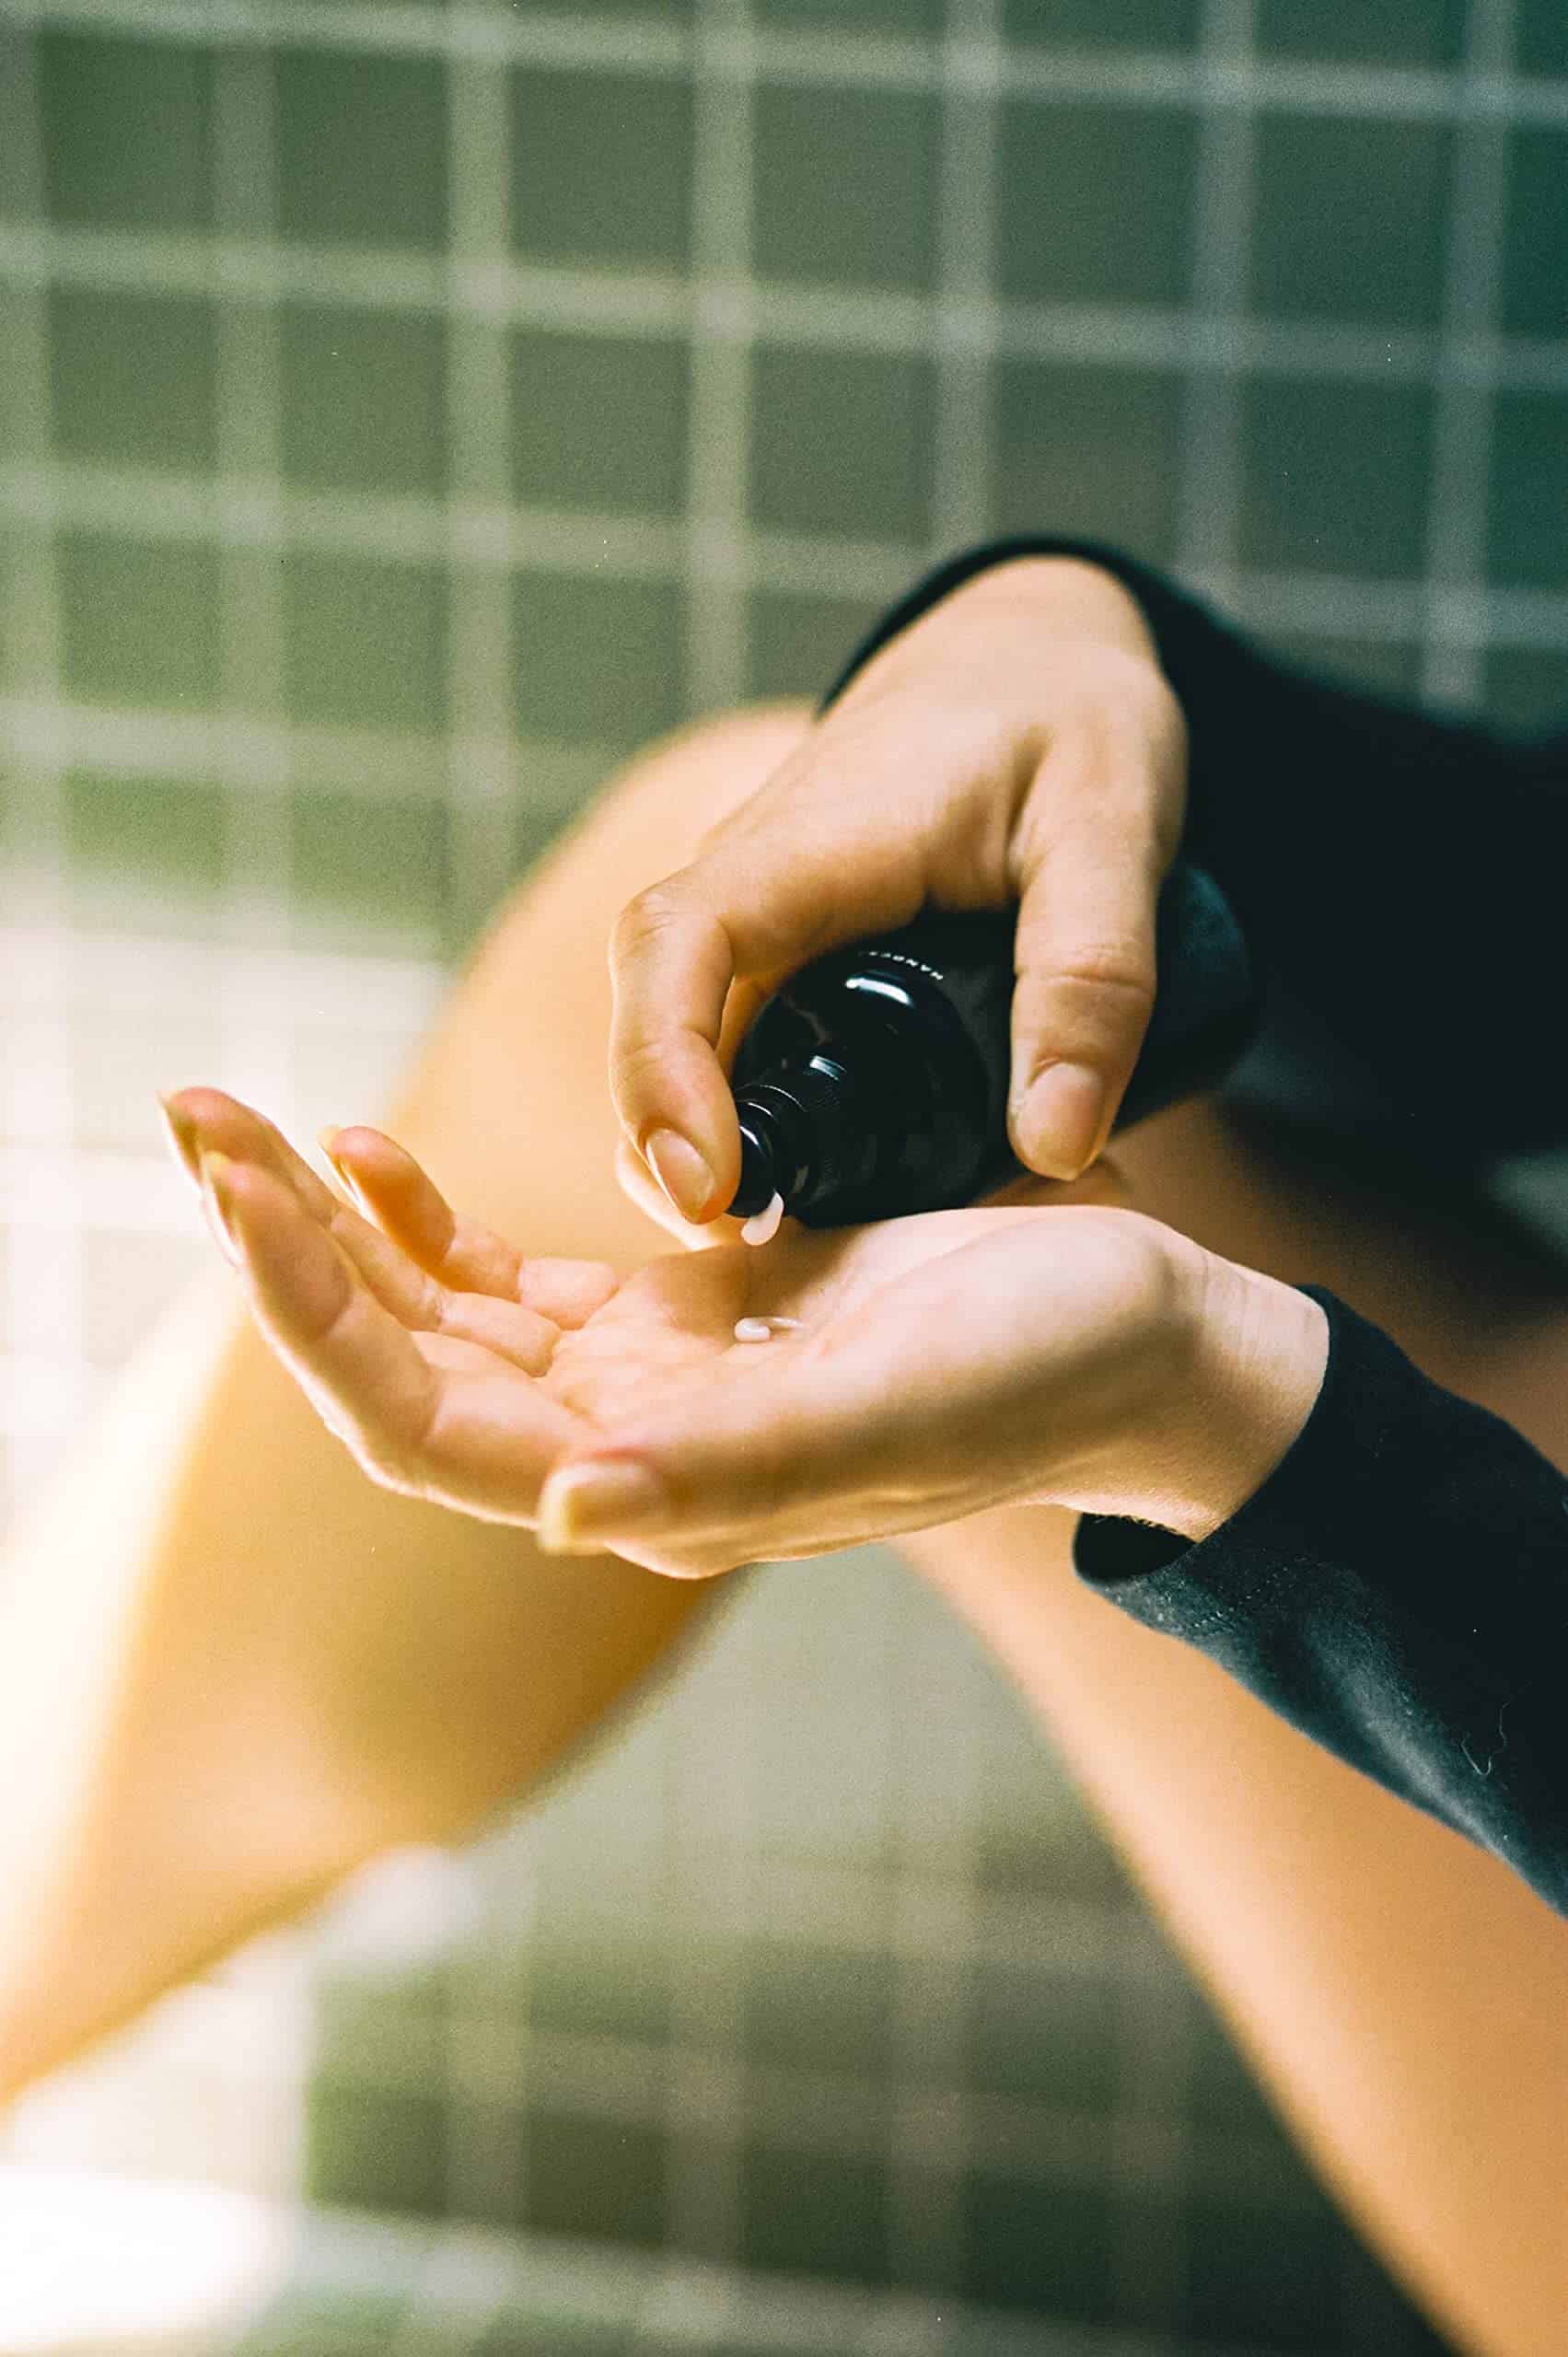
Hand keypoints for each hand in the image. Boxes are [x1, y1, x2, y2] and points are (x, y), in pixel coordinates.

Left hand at [161, 1089, 1213, 1581]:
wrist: (1138, 1336)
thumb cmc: (1044, 1371)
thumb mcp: (902, 1400)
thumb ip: (734, 1462)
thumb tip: (560, 1504)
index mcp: (662, 1484)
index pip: (425, 1422)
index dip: (316, 1316)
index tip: (242, 1190)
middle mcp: (627, 1447)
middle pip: (396, 1365)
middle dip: (283, 1250)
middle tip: (194, 1117)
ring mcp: (642, 1382)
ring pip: (434, 1316)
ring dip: (329, 1226)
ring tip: (234, 1122)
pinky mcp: (675, 1316)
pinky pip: (510, 1280)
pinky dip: (429, 1219)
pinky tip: (369, 1152)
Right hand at [608, 555, 1187, 1228]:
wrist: (1031, 653)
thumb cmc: (1067, 717)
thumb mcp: (1116, 830)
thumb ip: (1097, 977)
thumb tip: (1054, 1145)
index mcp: (810, 841)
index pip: (677, 946)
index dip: (661, 1071)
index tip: (705, 1185)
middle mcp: (751, 879)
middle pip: (650, 1016)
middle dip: (667, 1145)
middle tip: (745, 1257)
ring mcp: (756, 916)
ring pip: (679, 1037)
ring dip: (702, 1143)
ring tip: (776, 1248)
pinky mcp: (779, 946)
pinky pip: (726, 1036)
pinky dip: (742, 1117)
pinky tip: (802, 1195)